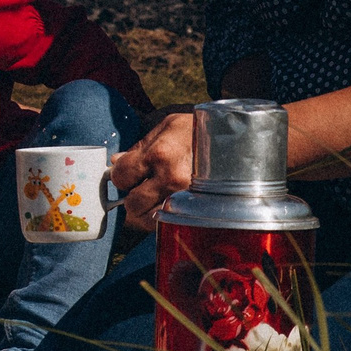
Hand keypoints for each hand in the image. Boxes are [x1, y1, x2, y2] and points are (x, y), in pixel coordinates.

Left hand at [109, 108, 198, 232]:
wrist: (235, 141)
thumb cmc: (197, 130)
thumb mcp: (166, 127)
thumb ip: (139, 147)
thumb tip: (115, 163)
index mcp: (160, 155)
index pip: (121, 177)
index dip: (120, 175)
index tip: (128, 172)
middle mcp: (172, 179)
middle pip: (132, 204)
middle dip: (132, 196)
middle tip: (141, 187)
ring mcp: (185, 198)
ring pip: (148, 220)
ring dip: (146, 211)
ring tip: (155, 196)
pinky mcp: (196, 210)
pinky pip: (167, 223)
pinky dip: (163, 217)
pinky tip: (168, 203)